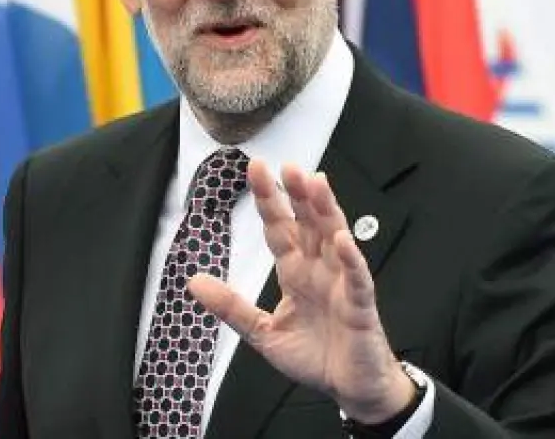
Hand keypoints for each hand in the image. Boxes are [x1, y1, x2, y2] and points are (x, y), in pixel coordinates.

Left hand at [187, 161, 414, 422]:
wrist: (349, 389)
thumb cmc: (314, 356)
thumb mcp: (262, 332)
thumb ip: (231, 306)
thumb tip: (193, 282)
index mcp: (296, 272)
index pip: (280, 228)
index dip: (269, 200)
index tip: (255, 167)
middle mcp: (320, 270)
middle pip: (309, 223)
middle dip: (298, 194)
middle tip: (287, 164)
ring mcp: (342, 285)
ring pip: (335, 239)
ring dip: (327, 211)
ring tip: (316, 182)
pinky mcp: (361, 308)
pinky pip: (357, 280)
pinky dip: (352, 260)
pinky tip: (343, 240)